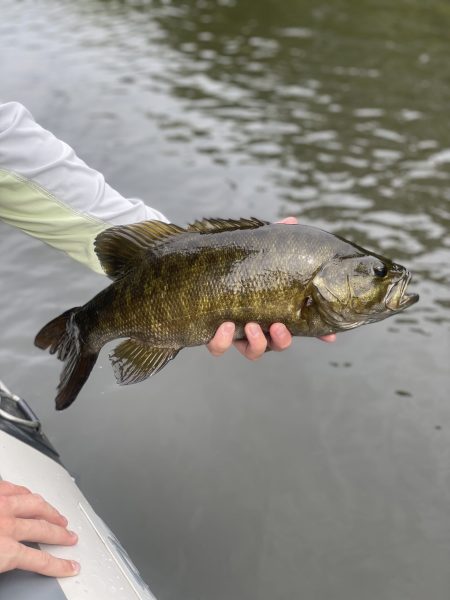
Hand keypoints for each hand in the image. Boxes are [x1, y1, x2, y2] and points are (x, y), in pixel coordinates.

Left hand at [0, 481, 78, 576]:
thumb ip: (5, 565)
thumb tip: (13, 565)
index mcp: (3, 550)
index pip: (40, 560)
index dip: (59, 565)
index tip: (70, 566)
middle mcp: (6, 524)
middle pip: (42, 529)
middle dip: (60, 534)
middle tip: (70, 537)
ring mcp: (0, 504)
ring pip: (34, 504)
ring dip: (49, 510)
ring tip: (57, 516)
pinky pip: (15, 488)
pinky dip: (26, 493)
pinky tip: (29, 495)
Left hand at [207, 216, 335, 359]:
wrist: (190, 277)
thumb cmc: (231, 265)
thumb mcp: (253, 251)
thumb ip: (272, 238)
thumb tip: (292, 220)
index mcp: (272, 309)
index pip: (300, 325)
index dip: (318, 335)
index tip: (330, 338)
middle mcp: (257, 326)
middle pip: (278, 344)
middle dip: (282, 340)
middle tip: (278, 326)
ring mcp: (235, 334)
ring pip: (252, 351)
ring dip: (257, 343)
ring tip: (252, 326)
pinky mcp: (213, 336)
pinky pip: (219, 348)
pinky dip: (223, 341)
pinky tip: (225, 325)